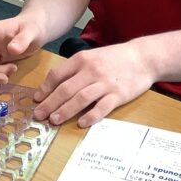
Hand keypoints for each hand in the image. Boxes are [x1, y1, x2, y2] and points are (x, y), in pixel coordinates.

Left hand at [33, 41, 154, 127]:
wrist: (143, 58)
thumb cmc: (114, 58)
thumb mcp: (92, 57)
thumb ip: (74, 69)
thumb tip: (53, 85)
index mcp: (82, 59)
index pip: (58, 74)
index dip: (45, 88)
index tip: (37, 100)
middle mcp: (92, 70)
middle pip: (66, 89)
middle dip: (50, 104)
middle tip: (39, 115)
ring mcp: (105, 83)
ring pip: (81, 99)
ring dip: (65, 111)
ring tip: (54, 120)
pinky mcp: (119, 94)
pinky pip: (102, 107)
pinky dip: (91, 116)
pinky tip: (81, 123)